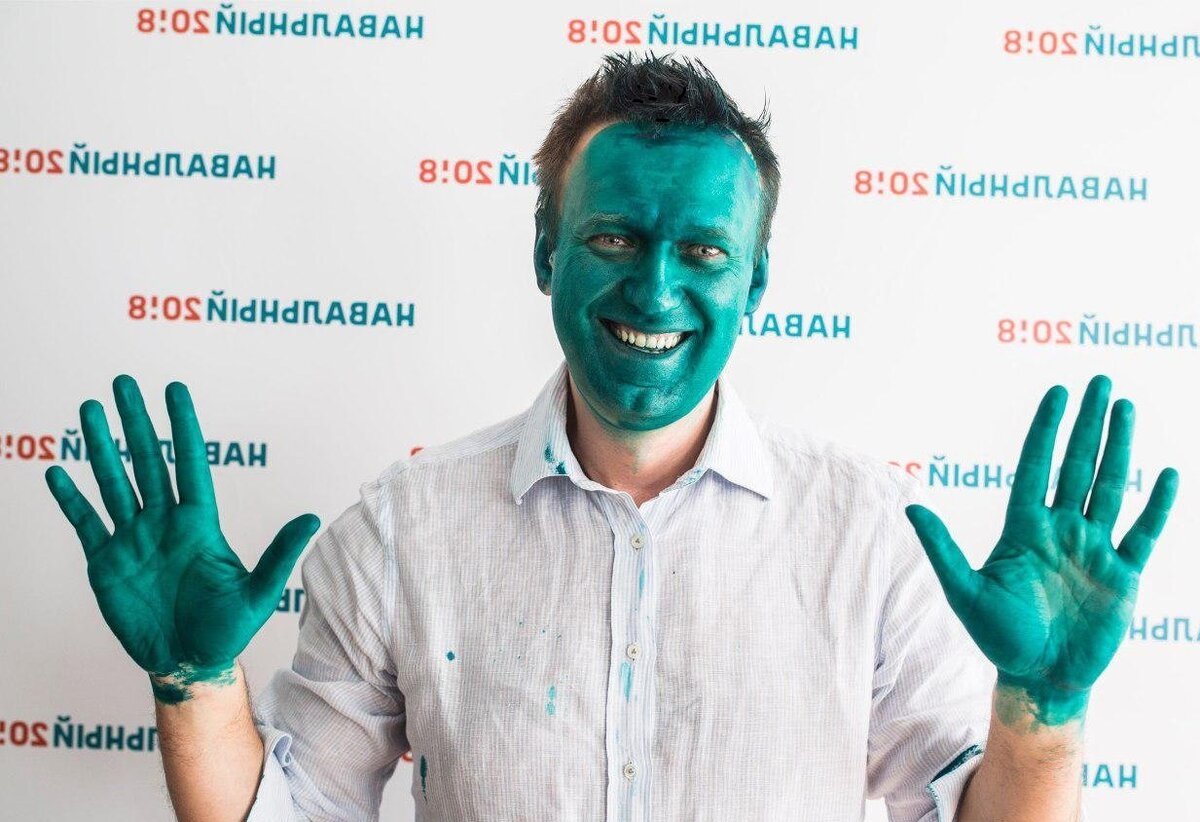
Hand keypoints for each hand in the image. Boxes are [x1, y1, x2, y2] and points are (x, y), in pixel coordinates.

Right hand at [45, 375, 319, 702]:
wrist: (188, 662)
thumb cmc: (228, 629)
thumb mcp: (258, 594)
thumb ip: (278, 555)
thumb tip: (311, 517)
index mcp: (199, 524)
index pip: (190, 463)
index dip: (183, 426)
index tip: (174, 389)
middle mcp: (165, 523)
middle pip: (147, 461)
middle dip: (135, 422)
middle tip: (122, 382)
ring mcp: (134, 540)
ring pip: (113, 482)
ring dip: (100, 447)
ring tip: (89, 409)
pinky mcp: (106, 562)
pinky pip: (86, 523)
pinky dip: (71, 498)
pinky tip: (56, 470)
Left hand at [905, 375, 1177, 725]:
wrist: (1040, 677)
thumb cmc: (998, 636)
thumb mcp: (965, 591)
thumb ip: (942, 548)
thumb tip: (910, 505)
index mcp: (1023, 528)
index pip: (1036, 466)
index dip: (1046, 430)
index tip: (1057, 392)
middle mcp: (1060, 530)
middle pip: (1078, 465)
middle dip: (1089, 424)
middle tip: (1101, 382)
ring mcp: (1094, 549)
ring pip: (1111, 487)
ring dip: (1120, 448)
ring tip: (1127, 408)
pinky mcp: (1123, 575)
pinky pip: (1143, 533)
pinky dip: (1156, 505)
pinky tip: (1165, 473)